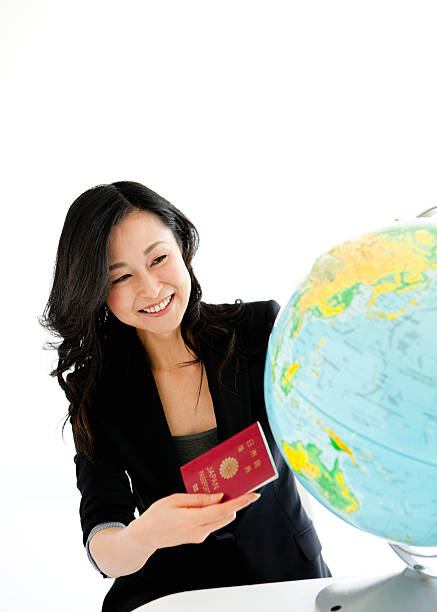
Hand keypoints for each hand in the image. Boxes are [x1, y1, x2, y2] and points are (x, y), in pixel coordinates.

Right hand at [124, 491, 260, 551]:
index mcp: (192, 520)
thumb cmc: (156, 516)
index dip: (240, 503)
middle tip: (239, 487)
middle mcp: (198, 531)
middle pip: (226, 516)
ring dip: (225, 508)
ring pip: (221, 521)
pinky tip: (209, 503)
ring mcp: (199, 537)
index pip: (222, 511)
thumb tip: (218, 497)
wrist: (145, 537)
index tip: (253, 495)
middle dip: (235, 503)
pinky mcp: (197, 538)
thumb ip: (198, 499)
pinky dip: (216, 513)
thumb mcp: (174, 500)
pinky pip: (213, 523)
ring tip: (221, 492)